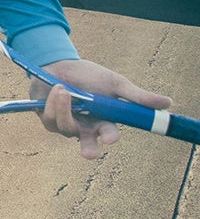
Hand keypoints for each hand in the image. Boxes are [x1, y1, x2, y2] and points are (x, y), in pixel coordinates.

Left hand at [30, 58, 170, 160]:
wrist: (59, 64)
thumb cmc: (89, 75)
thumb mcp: (114, 83)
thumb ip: (137, 96)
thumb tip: (168, 103)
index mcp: (104, 121)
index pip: (110, 133)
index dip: (111, 136)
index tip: (111, 138)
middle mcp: (86, 128)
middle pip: (88, 146)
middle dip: (89, 150)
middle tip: (89, 154)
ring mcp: (66, 125)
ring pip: (66, 127)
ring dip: (64, 108)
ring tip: (63, 89)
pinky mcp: (48, 120)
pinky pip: (50, 118)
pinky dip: (53, 103)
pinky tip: (56, 88)